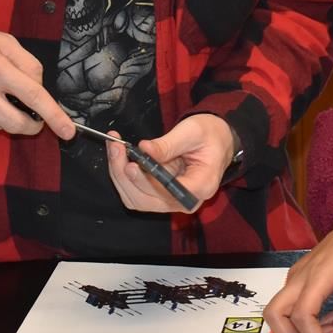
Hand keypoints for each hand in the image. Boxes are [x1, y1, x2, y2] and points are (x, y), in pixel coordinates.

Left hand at [104, 112, 232, 213]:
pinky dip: (122, 175)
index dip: (145, 181)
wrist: (217, 140)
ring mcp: (170, 200)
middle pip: (146, 200)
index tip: (132, 163)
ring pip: (136, 198)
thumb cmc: (210, 135)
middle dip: (125, 175)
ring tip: (114, 148)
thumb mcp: (192, 132)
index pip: (167, 193)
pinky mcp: (159, 195)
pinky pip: (135, 192)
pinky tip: (119, 156)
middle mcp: (184, 200)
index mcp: (200, 186)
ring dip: (119, 175)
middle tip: (116, 148)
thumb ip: (168, 144)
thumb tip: (144, 149)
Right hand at [264, 199, 332, 332]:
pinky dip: (303, 320)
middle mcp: (300, 276)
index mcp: (318, 275)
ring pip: (277, 311)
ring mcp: (296, 275)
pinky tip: (328, 318)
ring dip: (297, 330)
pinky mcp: (298, 277)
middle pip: (274, 315)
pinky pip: (289, 304)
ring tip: (329, 331)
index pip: (301, 316)